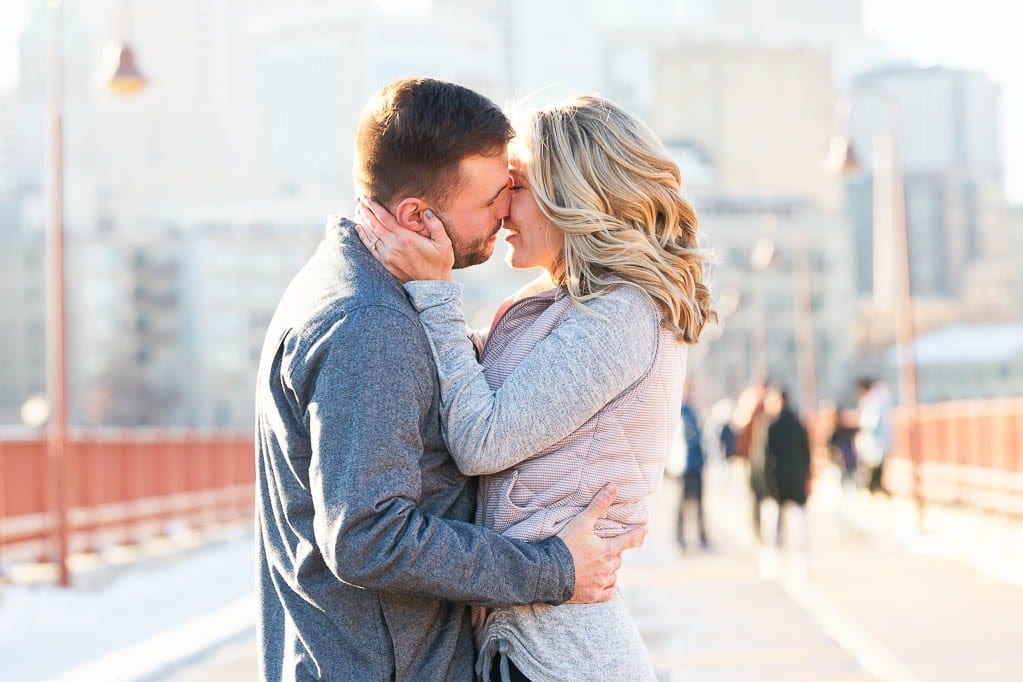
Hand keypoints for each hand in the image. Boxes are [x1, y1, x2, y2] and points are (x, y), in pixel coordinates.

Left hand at [354, 197, 453, 282]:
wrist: (432, 288)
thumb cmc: (439, 265)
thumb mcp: (444, 244)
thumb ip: (435, 225)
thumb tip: (426, 211)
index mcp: (406, 238)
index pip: (384, 219)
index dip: (374, 207)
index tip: (368, 198)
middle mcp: (393, 246)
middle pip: (374, 225)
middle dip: (365, 211)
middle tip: (359, 200)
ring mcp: (387, 256)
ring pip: (370, 236)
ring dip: (362, 222)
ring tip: (358, 211)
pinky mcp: (385, 265)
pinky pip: (369, 248)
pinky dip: (363, 237)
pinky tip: (358, 229)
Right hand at [557, 484, 646, 603]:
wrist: (548, 572)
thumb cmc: (565, 545)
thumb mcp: (581, 522)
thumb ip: (598, 504)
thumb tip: (613, 486)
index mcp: (609, 550)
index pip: (630, 539)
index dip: (639, 533)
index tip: (646, 528)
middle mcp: (609, 568)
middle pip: (618, 558)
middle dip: (613, 552)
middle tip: (601, 547)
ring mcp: (601, 583)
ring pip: (614, 574)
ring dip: (610, 569)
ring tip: (598, 563)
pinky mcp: (593, 596)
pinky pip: (608, 592)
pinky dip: (607, 586)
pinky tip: (602, 582)